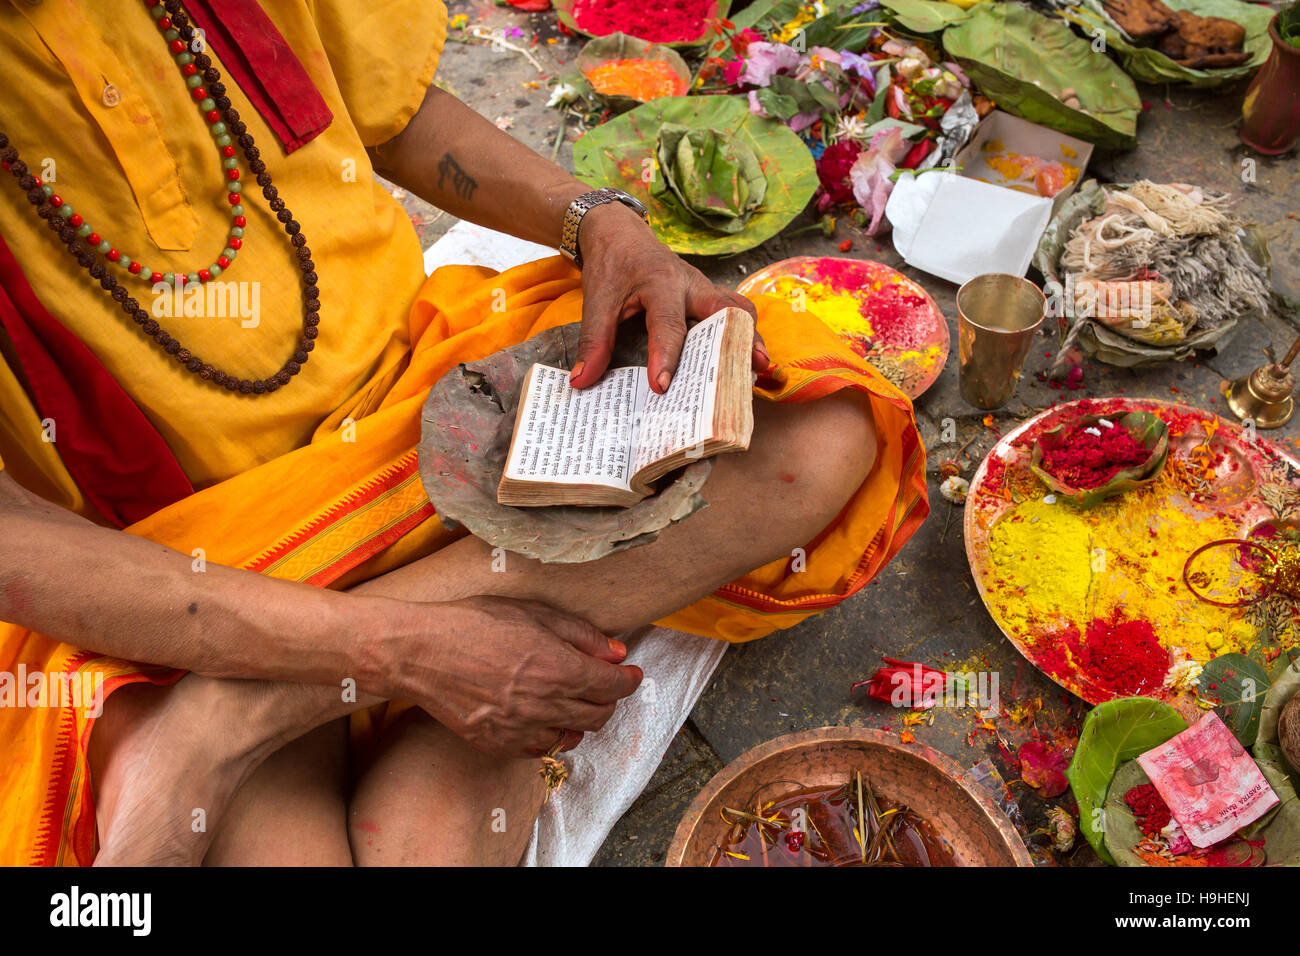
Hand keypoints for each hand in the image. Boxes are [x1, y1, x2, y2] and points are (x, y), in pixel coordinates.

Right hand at [394, 596, 642, 757]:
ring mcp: (522, 729)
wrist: (421, 653)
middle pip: (599, 715)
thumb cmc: (474, 624)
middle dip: (609, 699)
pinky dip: (552, 735)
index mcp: (559, 669)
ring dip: (583, 720)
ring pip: (574, 736)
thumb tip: (616, 652)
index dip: (629, 679)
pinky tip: (545, 718)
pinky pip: (541, 749)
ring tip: (575, 701)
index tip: (632, 673)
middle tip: (604, 684)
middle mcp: (546, 704)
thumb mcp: (533, 614)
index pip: (613, 685)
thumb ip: (580, 635)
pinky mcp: (499, 745)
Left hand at [569, 202, 769, 391]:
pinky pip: (732, 313)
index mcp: (660, 282)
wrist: (618, 232)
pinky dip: (743, 333)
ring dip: (750, 337)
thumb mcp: (596, 301)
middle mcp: (690, 283)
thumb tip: (581, 381)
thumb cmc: (610, 265)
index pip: (667, 324)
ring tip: (760, 368)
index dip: (665, 356)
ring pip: (737, 309)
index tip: (661, 386)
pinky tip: (748, 358)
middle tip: (752, 368)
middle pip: (725, 309)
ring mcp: (703, 288)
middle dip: (740, 339)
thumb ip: (593, 342)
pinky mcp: (706, 295)